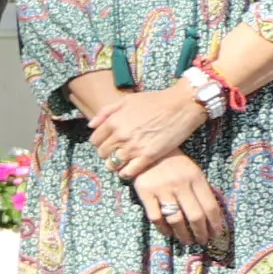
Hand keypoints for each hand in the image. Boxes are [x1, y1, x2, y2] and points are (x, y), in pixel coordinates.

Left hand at [89, 84, 207, 180]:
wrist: (181, 105)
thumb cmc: (155, 100)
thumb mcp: (127, 100)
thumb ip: (106, 112)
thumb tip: (91, 125)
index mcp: (113, 122)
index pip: (95, 140)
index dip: (99, 143)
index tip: (106, 143)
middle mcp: (120, 136)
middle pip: (103, 153)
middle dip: (106, 153)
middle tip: (114, 152)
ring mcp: (134, 147)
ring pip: (113, 164)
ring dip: (114, 165)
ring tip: (120, 162)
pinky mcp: (148, 156)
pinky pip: (129, 172)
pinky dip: (125, 173)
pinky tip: (128, 170)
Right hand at [134, 153, 229, 254]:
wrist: (145, 150)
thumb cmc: (173, 163)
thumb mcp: (192, 171)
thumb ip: (201, 190)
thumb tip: (211, 216)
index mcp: (196, 178)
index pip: (210, 206)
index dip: (216, 224)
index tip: (217, 234)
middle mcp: (180, 184)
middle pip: (195, 216)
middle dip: (201, 233)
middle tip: (202, 242)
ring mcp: (162, 189)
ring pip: (176, 219)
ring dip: (183, 234)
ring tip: (187, 241)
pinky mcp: (145, 193)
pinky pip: (156, 217)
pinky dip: (163, 229)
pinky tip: (168, 233)